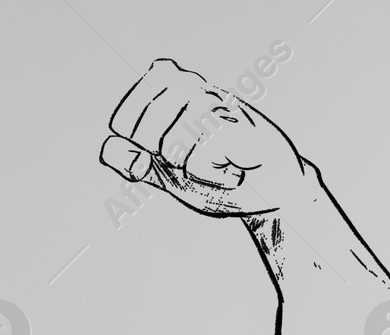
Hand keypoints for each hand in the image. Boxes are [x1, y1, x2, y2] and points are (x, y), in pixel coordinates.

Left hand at [99, 58, 309, 215]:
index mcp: (165, 94)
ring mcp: (215, 99)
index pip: (121, 120)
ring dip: (190, 170)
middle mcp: (189, 87)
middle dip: (162, 160)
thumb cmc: (216, 177)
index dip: (131, 148)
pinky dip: (212, 175)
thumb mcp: (165, 176)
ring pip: (171, 145)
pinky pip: (200, 156)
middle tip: (192, 159)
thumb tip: (124, 154)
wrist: (268, 192)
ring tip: (214, 162)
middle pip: (142, 132)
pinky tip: (232, 167)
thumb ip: (136, 165)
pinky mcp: (237, 119)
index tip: (156, 156)